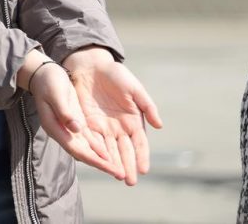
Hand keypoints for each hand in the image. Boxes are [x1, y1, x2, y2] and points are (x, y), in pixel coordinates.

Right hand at [18, 51, 122, 179]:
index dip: (93, 158)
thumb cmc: (49, 82)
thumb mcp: (56, 94)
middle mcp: (63, 132)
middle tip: (120, 174)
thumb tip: (76, 128)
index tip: (108, 165)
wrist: (44, 75)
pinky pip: (90, 140)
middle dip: (102, 164)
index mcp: (55, 128)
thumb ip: (64, 112)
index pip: (76, 148)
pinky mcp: (76, 123)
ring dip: (103, 160)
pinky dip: (101, 148)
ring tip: (120, 170)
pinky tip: (112, 154)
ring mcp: (70, 129)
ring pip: (89, 149)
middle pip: (85, 153)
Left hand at [63, 47, 162, 185]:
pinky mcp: (88, 124)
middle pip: (125, 151)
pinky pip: (92, 141)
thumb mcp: (134, 88)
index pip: (139, 143)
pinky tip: (98, 163)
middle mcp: (119, 128)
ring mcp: (103, 128)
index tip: (144, 169)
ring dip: (112, 164)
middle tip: (130, 182)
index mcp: (133, 121)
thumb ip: (147, 105)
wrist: (91, 66)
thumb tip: (159, 125)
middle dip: (127, 166)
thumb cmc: (116, 74)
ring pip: (109, 150)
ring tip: (116, 177)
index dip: (142, 156)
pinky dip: (96, 153)